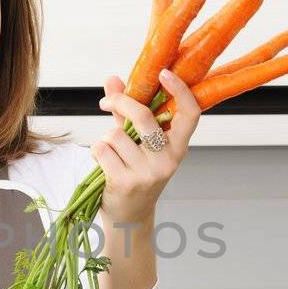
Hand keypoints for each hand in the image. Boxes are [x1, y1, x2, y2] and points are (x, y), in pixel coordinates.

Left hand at [93, 68, 200, 226]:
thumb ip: (126, 111)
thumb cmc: (135, 173)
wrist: (130, 216)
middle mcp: (168, 160)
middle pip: (142, 115)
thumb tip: (113, 79)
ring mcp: (148, 172)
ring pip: (115, 134)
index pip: (190, 114)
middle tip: (107, 103)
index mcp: (178, 147)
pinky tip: (105, 165)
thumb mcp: (138, 142)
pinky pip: (101, 150)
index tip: (164, 72)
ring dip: (106, 139)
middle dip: (120, 102)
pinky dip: (97, 152)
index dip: (181, 90)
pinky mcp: (126, 182)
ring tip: (112, 153)